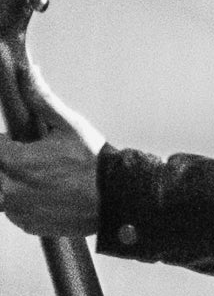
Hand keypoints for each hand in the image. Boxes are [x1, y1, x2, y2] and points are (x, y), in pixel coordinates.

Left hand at [0, 59, 106, 238]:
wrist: (118, 201)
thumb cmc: (95, 165)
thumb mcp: (69, 125)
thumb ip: (40, 98)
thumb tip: (27, 70)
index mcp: (14, 161)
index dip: (7, 142)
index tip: (21, 142)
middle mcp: (10, 188)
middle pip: (0, 170)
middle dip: (12, 162)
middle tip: (38, 161)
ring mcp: (18, 210)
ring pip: (3, 190)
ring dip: (16, 182)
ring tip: (46, 178)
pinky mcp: (28, 225)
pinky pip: (14, 210)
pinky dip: (25, 202)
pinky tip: (48, 194)